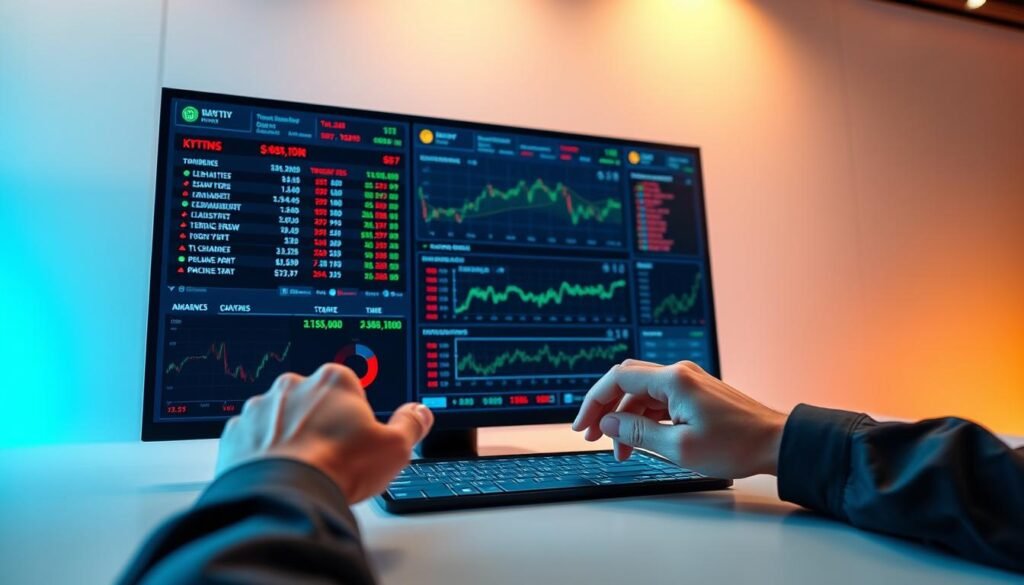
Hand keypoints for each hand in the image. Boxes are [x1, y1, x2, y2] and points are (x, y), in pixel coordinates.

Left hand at [216, 363, 433, 502]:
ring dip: (290, 438)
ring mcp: (262, 408)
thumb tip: (419, 414)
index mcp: (334, 380)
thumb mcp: (395, 448)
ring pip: (281, 419)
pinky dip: (262, 454)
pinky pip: (253, 439)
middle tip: (332, 458)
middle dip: (321, 425)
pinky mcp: (237, 432)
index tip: (357, 442)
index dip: (357, 420)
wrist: (282, 495)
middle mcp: (294, 385)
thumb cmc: (337, 467)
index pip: (352, 392)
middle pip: (314, 402)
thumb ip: (411, 425)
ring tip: (303, 471)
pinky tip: (278, 475)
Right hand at [572, 359, 786, 478]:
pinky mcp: (695, 392)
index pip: (617, 379)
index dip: (593, 402)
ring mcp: (688, 382)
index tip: (582, 426)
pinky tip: (642, 440)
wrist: (775, 443)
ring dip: (626, 419)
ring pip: (642, 394)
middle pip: (626, 383)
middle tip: (594, 436)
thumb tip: (609, 422)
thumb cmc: (735, 445)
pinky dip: (645, 418)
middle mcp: (679, 373)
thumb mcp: (679, 447)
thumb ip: (638, 431)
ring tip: (623, 452)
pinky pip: (659, 400)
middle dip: (606, 409)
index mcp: (673, 380)